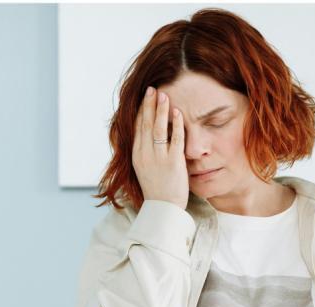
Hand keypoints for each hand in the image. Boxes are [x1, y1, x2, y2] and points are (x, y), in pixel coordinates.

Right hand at [131, 86, 189, 208]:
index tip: (146, 97)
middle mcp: (145, 155)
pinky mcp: (173, 163)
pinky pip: (174, 140)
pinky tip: (177, 112)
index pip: (138, 128)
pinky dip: (175, 125)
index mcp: (137, 155)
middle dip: (149, 105)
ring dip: (161, 110)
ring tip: (164, 95)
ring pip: (157, 129)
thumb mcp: (145, 169)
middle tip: (153, 89)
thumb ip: (145, 152)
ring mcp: (158, 159)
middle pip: (146, 124)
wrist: (163, 209)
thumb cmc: (156, 189)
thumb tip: (146, 137)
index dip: (142, 111)